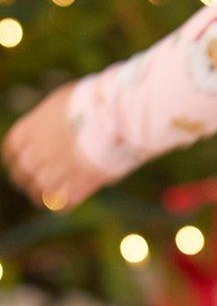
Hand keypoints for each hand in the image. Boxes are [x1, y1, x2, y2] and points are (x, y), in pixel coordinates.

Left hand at [1, 81, 112, 208]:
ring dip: (46, 194)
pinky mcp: (76, 185)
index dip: (16, 160)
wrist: (117, 113)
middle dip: (30, 179)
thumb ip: (50, 121)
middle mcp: (37, 151)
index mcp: (30, 129)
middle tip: (43, 181)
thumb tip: (54, 133)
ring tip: (56, 193)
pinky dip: (64, 204)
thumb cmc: (95, 101)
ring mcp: (55, 170)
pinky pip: (62, 204)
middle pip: (23, 174)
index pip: (11, 151)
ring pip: (41, 191)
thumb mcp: (62, 104)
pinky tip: (70, 200)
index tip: (23, 164)